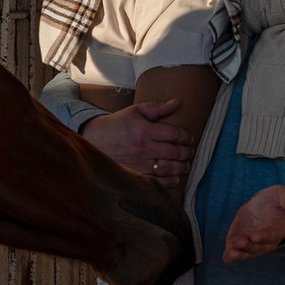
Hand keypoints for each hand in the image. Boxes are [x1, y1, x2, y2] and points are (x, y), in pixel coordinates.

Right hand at [81, 96, 195, 190]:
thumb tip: (177, 102)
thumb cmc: (117, 125)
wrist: (94, 141)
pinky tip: (176, 177)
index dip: (186, 136)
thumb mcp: (135, 111)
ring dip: (182, 167)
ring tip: (186, 164)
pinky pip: (158, 182)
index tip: (189, 138)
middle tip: (190, 151)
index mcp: (144, 131)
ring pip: (169, 168)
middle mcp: (143, 148)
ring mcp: (139, 164)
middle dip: (187, 152)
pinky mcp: (135, 176)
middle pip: (175, 152)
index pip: (175, 134)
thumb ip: (157, 107)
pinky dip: (171, 181)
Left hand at [224, 185, 284, 260]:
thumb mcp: (284, 195)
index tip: (255, 236)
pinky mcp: (240, 242)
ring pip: (246, 252)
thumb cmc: (277, 200)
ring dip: (239, 253)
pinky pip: (236, 251)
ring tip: (231, 253)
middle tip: (240, 242)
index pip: (271, 235)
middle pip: (257, 246)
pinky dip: (231, 256)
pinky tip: (226, 258)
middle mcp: (265, 240)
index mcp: (278, 229)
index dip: (264, 236)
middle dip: (249, 246)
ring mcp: (252, 243)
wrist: (264, 206)